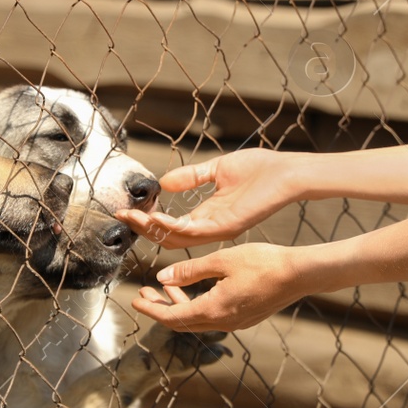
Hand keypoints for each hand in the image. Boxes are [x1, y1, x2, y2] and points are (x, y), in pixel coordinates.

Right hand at [116, 149, 299, 248]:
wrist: (286, 172)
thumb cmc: (259, 169)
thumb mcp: (216, 169)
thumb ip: (191, 176)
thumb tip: (164, 181)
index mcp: (207, 215)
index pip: (170, 225)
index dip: (147, 219)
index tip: (126, 208)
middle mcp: (209, 227)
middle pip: (168, 236)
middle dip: (142, 227)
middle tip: (121, 214)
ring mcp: (217, 229)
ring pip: (176, 238)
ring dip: (151, 228)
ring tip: (131, 216)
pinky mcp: (225, 226)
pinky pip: (192, 232)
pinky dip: (171, 226)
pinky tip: (155, 216)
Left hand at [132, 243, 308, 331]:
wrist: (299, 275)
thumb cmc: (263, 263)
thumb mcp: (222, 261)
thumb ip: (190, 271)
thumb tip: (163, 277)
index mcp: (213, 311)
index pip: (172, 318)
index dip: (150, 310)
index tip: (135, 301)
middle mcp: (222, 323)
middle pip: (181, 323)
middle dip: (160, 308)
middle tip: (144, 294)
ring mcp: (234, 322)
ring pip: (196, 319)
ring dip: (178, 305)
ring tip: (164, 287)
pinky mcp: (244, 317)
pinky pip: (211, 315)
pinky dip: (195, 304)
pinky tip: (192, 288)